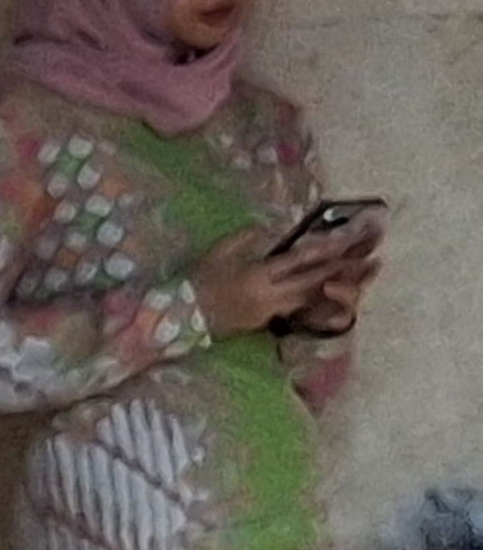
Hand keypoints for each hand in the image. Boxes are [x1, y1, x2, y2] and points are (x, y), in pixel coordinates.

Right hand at [192, 226, 364, 338]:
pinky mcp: (266, 321)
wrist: (180, 319)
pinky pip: (297, 308)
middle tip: (368, 259)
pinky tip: (330, 294)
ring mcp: (270, 311)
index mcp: (257, 276)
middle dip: (341, 270)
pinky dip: (316, 300)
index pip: (299, 261)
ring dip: (336, 287)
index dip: (325, 250)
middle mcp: (270, 295)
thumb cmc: (195, 283)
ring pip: (310, 298)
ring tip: (359, 277)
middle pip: (313, 281)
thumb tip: (264, 228)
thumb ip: (242, 239)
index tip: (348, 240)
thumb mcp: (214, 255)